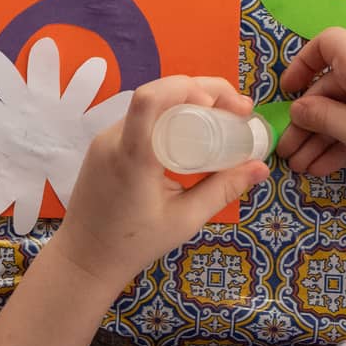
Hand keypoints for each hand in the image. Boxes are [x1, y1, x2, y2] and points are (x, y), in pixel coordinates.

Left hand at [49, 76, 268, 288]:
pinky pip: (139, 119)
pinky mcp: (103, 146)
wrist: (85, 257)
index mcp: (131, 156)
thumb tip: (261, 166)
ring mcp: (104, 140)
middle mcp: (113, 139)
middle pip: (157, 93)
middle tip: (239, 111)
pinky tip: (193, 131)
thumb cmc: (133, 244)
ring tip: (223, 118)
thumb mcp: (185, 219)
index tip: (226, 106)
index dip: (190, 88)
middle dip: (202, 91)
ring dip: (186, 102)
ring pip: (149, 104)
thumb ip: (223, 189)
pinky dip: (169, 116)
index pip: (152, 99)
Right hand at [277, 27, 345, 187]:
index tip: (287, 94)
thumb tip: (299, 109)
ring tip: (305, 169)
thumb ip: (322, 118)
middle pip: (335, 85)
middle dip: (309, 122)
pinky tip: (329, 166)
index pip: (326, 44)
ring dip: (327, 136)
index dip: (301, 65)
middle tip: (288, 154)